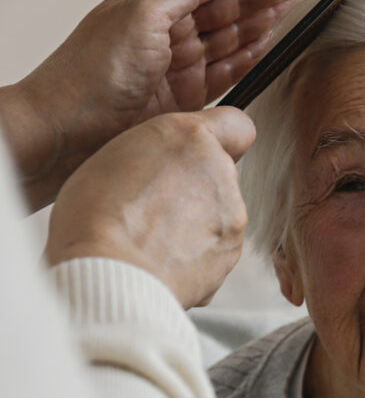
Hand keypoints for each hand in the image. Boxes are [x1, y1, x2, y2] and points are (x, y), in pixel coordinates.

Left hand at [0, 0, 320, 209]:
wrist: (69, 131)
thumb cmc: (89, 74)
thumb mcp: (139, 15)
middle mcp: (169, 28)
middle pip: (232, 1)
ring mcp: (180, 63)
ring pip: (236, 33)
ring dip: (268, 15)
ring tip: (298, 1)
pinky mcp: (189, 96)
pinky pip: (229, 69)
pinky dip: (252, 54)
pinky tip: (270, 40)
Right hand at [45, 108, 254, 308]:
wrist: (111, 273)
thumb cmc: (96, 216)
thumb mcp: (113, 156)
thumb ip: (156, 154)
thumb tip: (167, 167)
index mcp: (189, 138)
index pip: (234, 124)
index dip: (219, 140)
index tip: (200, 154)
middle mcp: (220, 171)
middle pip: (219, 174)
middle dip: (195, 187)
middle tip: (154, 206)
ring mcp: (232, 214)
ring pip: (219, 212)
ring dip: (195, 222)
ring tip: (152, 239)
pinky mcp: (232, 251)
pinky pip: (215, 248)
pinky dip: (196, 254)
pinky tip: (162, 260)